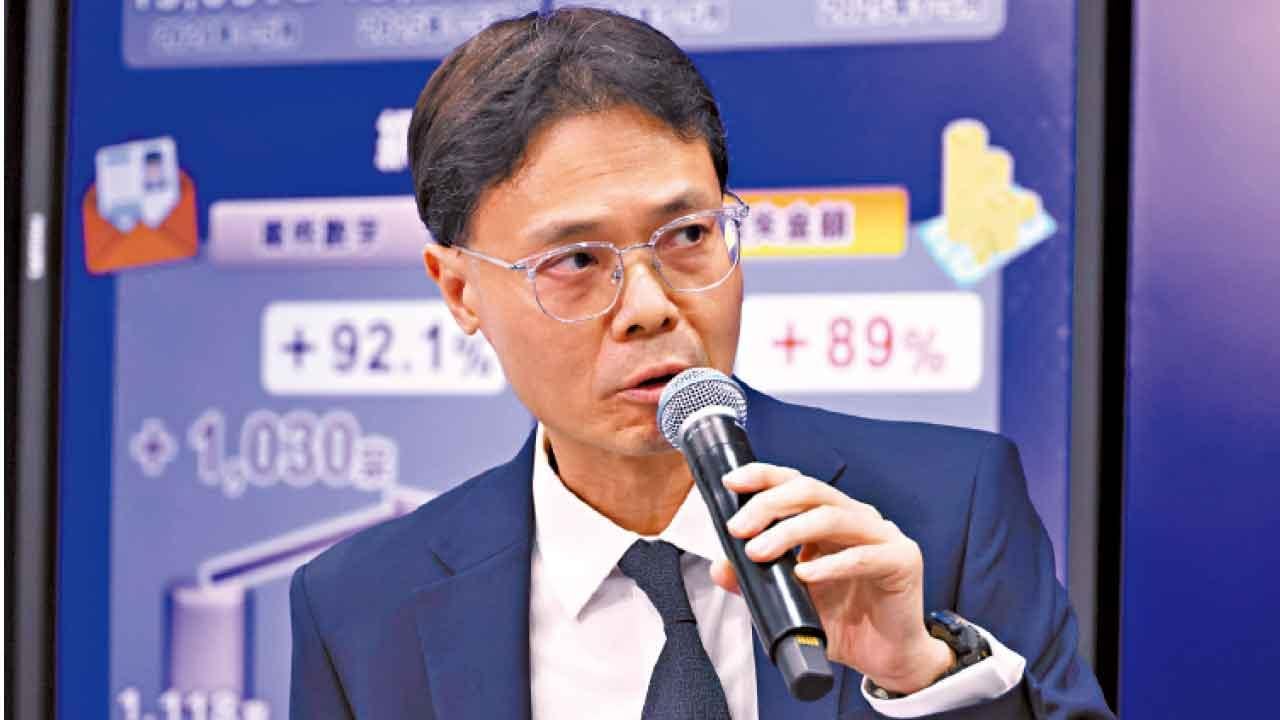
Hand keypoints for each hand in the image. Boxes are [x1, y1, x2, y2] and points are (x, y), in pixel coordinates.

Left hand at [709, 463, 953, 694]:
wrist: (885, 657)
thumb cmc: (843, 620)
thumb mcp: (790, 599)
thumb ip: (756, 581)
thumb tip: (721, 568)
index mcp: (829, 517)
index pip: (795, 483)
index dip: (764, 476)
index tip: (732, 483)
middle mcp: (856, 517)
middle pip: (810, 490)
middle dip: (769, 504)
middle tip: (738, 528)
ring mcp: (882, 535)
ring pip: (832, 516)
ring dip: (790, 531)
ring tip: (759, 552)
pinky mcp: (902, 560)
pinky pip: (862, 556)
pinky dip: (829, 565)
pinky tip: (806, 575)